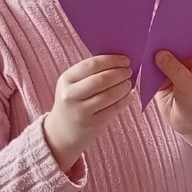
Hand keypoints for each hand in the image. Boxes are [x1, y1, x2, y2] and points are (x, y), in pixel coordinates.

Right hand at [43, 55, 132, 172]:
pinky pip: (114, 108)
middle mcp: (71, 95)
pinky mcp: (93, 123)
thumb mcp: (73, 85)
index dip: (112, 60)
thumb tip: (120, 62)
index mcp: (66, 79)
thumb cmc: (74, 101)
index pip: (91, 65)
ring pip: (110, 95)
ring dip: (124, 86)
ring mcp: (82, 111)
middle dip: (120, 73)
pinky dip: (125, 99)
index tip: (125, 60)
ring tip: (129, 83)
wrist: (62, 131)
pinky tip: (129, 95)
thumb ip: (91, 73)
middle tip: (129, 71)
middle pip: (102, 80)